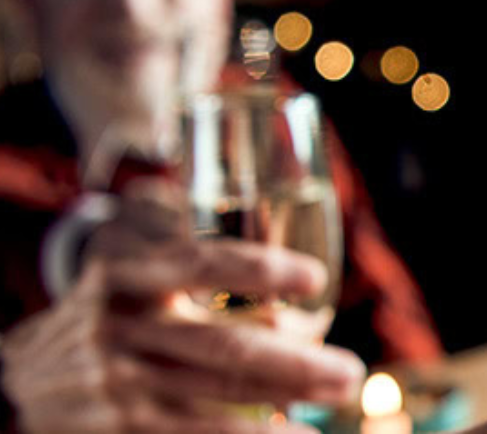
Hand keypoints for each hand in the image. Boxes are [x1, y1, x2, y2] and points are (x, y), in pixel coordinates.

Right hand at [0, 180, 364, 432]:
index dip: (261, 270)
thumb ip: (177, 221)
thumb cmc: (110, 302)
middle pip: (226, 349)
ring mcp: (120, 383)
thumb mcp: (129, 255)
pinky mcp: (120, 426)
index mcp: (128, 272)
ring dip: (287, 398)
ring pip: (220, 396)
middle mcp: (122, 328)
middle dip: (298, 362)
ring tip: (338, 392)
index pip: (200, 264)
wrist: (26, 375)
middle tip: (350, 369)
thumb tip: (260, 181)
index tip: (315, 277)